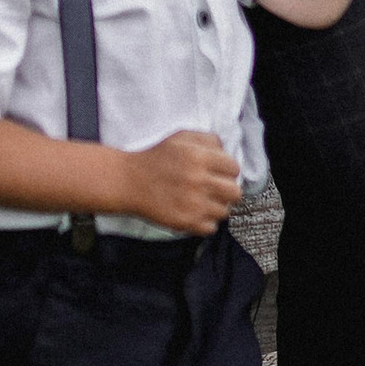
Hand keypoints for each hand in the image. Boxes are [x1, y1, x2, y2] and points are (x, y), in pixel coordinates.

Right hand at [118, 130, 242, 236]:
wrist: (129, 181)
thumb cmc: (156, 158)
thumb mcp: (181, 137)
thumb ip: (207, 139)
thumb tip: (226, 151)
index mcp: (199, 157)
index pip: (234, 168)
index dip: (227, 170)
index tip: (218, 173)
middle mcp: (199, 180)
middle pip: (235, 192)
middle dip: (227, 190)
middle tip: (214, 189)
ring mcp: (193, 204)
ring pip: (224, 212)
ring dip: (215, 206)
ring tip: (202, 200)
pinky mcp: (185, 222)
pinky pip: (211, 228)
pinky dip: (204, 222)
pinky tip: (194, 212)